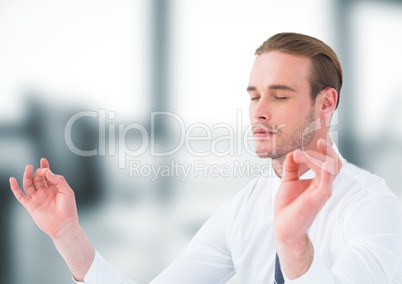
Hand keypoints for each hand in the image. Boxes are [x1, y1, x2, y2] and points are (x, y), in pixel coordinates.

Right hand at [9, 158, 78, 239]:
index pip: (48, 175)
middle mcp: (45, 192)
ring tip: (29, 167)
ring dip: (27, 176)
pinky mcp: (30, 205)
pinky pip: (20, 195)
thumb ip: (59, 180)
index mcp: (55, 188)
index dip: (45, 167)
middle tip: (41, 170)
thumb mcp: (67, 191)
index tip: (43, 160)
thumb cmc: (68, 209)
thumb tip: (48, 172)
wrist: (63, 225)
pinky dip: (15, 188)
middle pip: (38, 178)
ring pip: (29, 184)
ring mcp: (37, 198)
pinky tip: (12, 180)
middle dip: (39, 172)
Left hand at [274, 138, 341, 277]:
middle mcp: (323, 185)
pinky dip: (323, 169)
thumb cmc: (288, 206)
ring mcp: (323, 191)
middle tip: (312, 144)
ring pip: (331, 168)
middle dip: (326, 150)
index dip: (326, 148)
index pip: (329, 161)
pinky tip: (313, 161)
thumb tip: (292, 152)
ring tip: (298, 155)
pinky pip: (326, 181)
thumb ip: (292, 166)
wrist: (284, 226)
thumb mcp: (288, 181)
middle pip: (335, 162)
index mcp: (318, 180)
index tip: (318, 138)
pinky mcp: (319, 198)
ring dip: (317, 157)